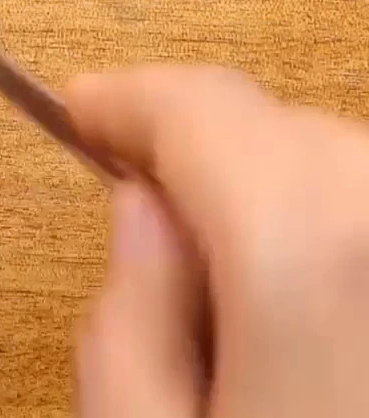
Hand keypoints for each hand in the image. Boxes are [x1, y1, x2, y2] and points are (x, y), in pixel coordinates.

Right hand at [67, 66, 368, 417]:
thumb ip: (125, 322)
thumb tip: (141, 218)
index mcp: (306, 270)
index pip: (213, 114)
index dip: (132, 99)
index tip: (79, 111)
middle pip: (292, 133)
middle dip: (207, 148)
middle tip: (136, 192)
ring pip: (350, 169)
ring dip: (277, 189)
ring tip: (223, 274)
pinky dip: (337, 228)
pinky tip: (301, 304)